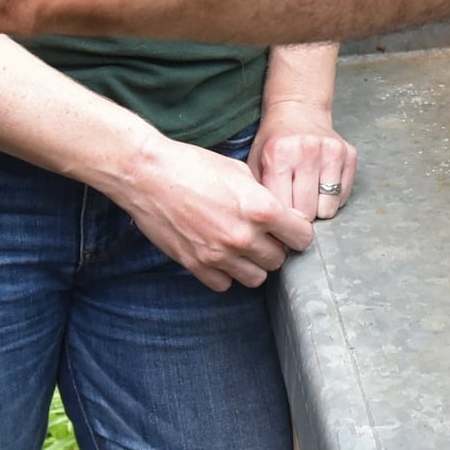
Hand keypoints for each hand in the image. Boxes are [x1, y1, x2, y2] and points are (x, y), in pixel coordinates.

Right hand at [107, 132, 316, 290]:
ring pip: (256, 278)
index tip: (290, 228)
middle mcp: (243, 236)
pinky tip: (220, 255)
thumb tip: (280, 215)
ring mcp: (219, 255)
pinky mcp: (196, 265)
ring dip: (253, 265)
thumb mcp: (239, 171)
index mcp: (261, 209)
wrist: (148, 174)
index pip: (302, 237)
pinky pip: (224, 284)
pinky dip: (226, 274)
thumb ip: (263, 197)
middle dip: (275, 248)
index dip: (298, 232)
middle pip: (280, 260)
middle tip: (262, 235)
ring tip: (242, 248)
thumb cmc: (192, 165)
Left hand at [250, 101, 357, 224]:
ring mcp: (331, 151)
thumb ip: (258, 193)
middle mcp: (307, 151)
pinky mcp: (349, 154)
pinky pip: (344, 196)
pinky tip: (322, 186)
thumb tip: (268, 227)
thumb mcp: (256, 162)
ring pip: (328, 207)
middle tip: (295, 207)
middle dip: (300, 217)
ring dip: (318, 209)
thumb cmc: (274, 141)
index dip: (280, 219)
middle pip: (307, 211)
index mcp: (279, 153)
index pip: (283, 207)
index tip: (279, 220)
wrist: (298, 109)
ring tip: (309, 196)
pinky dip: (333, 199)